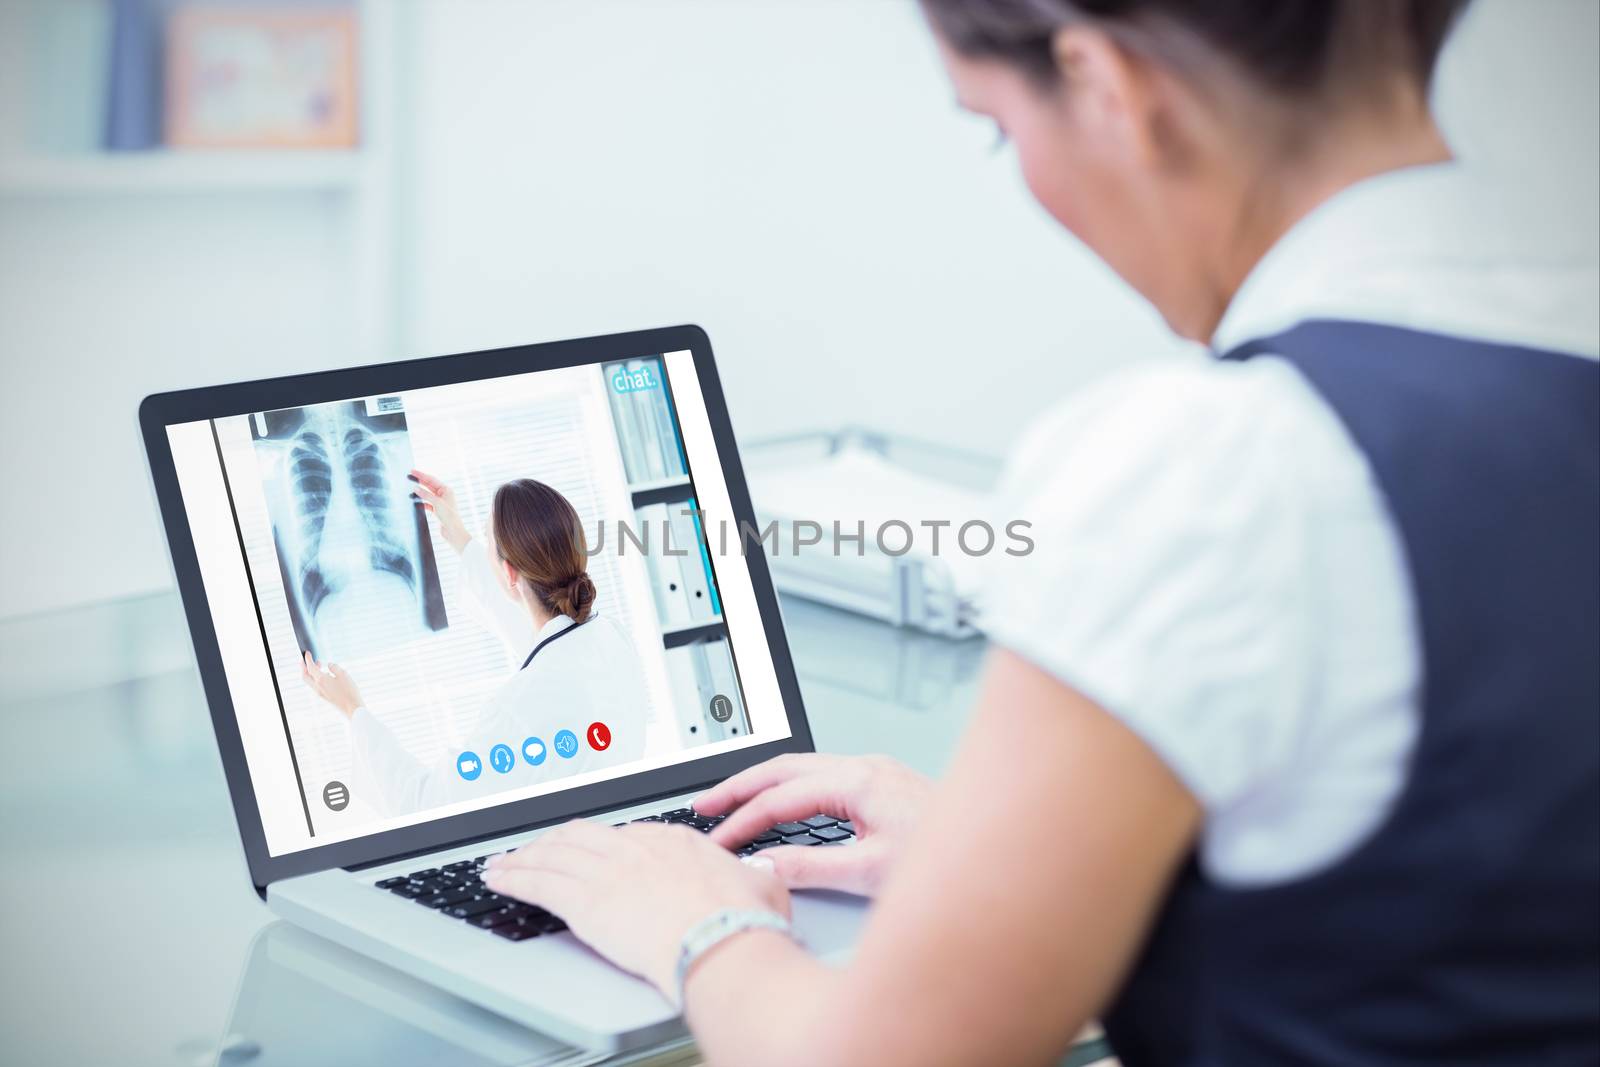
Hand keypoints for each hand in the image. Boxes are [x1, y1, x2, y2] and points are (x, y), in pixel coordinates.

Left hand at [301, 651, 363, 718]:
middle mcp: (317, 687)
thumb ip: (334, 667)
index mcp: (321, 680)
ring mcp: (320, 693)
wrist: (352, 708)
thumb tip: (329, 665)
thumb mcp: (343, 674)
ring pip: (309, 681)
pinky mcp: (324, 696)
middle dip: (303, 667)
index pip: (310, 667)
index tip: (307, 653)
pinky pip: (315, 685)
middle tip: (304, 659)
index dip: (308, 659)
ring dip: (310, 672)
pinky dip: (315, 678)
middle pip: (305, 676)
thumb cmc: (349, 691)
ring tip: (318, 664)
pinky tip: (324, 674)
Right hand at [409, 469, 469, 552]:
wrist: (453, 532)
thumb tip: (416, 488)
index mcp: (447, 490)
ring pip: (428, 494)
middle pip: (429, 485)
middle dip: (420, 481)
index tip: (412, 471)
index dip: (422, 475)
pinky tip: (415, 501)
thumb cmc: (449, 516)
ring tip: (409, 487)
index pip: (432, 480)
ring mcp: (440, 503)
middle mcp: (444, 495)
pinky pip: (427, 504)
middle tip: (409, 475)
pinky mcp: (437, 510)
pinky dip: (421, 502)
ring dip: (419, 492)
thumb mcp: (437, 503)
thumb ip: (426, 495)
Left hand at [484, 820, 788, 998]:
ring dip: (522, 858)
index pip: (626, 835)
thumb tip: (759, 871)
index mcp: (675, 841)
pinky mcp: (585, 901)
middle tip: (537, 849)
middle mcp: (637, 849)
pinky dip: (513, 878)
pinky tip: (498, 879)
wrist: (722, 942)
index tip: (591, 850)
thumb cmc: (743, 921)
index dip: (601, 844)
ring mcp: (608, 871)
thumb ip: (754, 875)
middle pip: (582, 837)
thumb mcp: (763, 886)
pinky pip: (538, 884)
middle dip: (554, 843)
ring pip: (552, 856)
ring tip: (503, 863)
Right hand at [697, 754, 933, 896]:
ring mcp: (876, 773)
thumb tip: (764, 867)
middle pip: (784, 768)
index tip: (717, 841)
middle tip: (703, 804)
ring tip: (731, 802)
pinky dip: (791, 789)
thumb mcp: (873, 872)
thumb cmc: (950, 860)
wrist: (1000, 851)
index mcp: (859, 781)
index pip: (781, 798)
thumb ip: (812, 868)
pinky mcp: (883, 785)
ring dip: (764, 784)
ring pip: (803, 768)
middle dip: (739, 786)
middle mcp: (866, 768)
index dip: (742, 820)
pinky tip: (782, 805)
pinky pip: (822, 777)